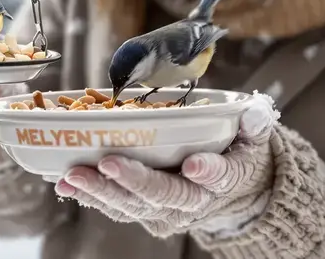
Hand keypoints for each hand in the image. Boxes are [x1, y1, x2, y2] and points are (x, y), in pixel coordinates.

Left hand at [53, 92, 278, 237]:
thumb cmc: (237, 155)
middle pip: (163, 194)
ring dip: (100, 191)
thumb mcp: (254, 139)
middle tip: (107, 164)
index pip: (219, 177)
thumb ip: (255, 124)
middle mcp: (193, 202)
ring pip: (132, 205)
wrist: (232, 193)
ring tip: (72, 176)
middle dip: (134, 181)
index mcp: (224, 180)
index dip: (208, 171)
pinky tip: (67, 183)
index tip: (194, 163)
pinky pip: (116, 207)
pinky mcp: (144, 212)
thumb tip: (257, 112)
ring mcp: (165, 211)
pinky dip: (91, 197)